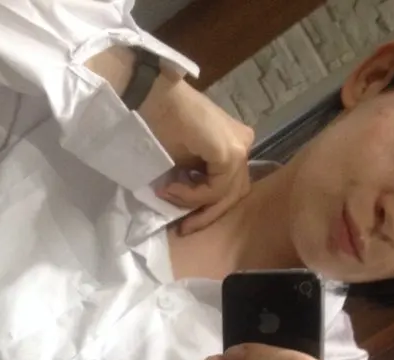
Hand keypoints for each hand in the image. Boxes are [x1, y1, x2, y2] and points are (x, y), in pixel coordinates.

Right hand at [143, 76, 253, 234]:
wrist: (151, 98)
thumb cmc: (160, 124)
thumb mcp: (182, 162)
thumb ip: (194, 181)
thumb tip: (192, 207)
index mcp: (233, 144)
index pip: (230, 187)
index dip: (207, 210)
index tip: (182, 224)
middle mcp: (243, 144)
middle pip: (233, 194)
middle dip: (205, 214)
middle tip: (182, 228)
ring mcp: (240, 146)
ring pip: (224, 195)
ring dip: (192, 202)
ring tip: (166, 193)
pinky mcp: (231, 151)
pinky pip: (217, 188)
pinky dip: (193, 195)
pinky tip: (172, 186)